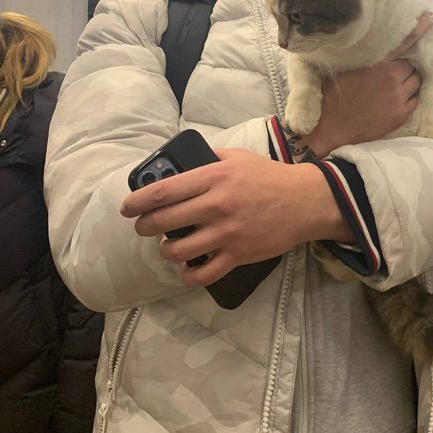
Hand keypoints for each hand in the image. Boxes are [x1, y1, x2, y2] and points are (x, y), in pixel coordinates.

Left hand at [120, 150, 351, 285]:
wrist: (305, 201)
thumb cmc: (270, 176)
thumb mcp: (237, 157)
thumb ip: (209, 160)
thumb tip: (181, 167)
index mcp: (213, 177)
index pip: (164, 191)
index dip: (138, 201)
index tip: (127, 207)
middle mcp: (216, 205)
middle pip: (164, 221)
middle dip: (145, 226)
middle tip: (143, 227)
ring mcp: (227, 233)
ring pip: (178, 251)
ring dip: (165, 250)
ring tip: (167, 245)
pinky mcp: (238, 255)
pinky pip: (203, 274)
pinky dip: (188, 275)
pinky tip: (186, 268)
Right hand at [302, 12, 432, 156]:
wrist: (333, 127)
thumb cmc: (334, 96)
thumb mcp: (344, 69)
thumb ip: (363, 57)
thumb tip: (373, 43)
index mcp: (378, 64)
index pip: (405, 44)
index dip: (418, 32)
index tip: (428, 21)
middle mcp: (392, 78)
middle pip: (412, 65)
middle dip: (407, 66)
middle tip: (398, 69)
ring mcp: (398, 97)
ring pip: (417, 82)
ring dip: (411, 80)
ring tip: (400, 83)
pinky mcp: (401, 114)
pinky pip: (416, 100)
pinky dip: (410, 97)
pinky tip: (399, 98)